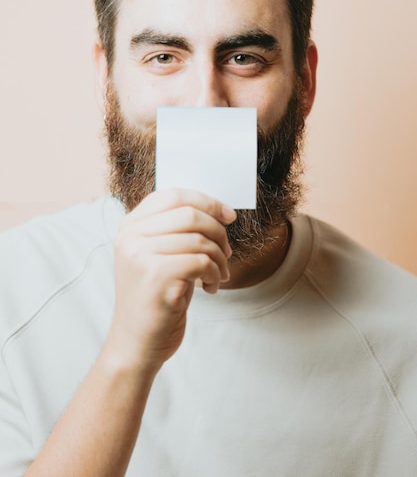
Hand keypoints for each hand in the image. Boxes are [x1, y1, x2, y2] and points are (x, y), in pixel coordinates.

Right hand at [106, 188, 235, 372]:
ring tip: (218, 274)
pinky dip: (215, 274)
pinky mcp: (155, 276)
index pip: (174, 194)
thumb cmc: (155, 299)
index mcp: (130, 226)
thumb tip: (217, 209)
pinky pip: (202, 261)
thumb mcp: (159, 257)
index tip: (228, 215)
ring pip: (200, 239)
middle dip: (218, 231)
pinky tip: (210, 287)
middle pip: (190, 214)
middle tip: (226, 252)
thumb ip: (176, 231)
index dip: (207, 201)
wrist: (135, 344)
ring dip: (220, 258)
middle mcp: (131, 236)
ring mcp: (140, 255)